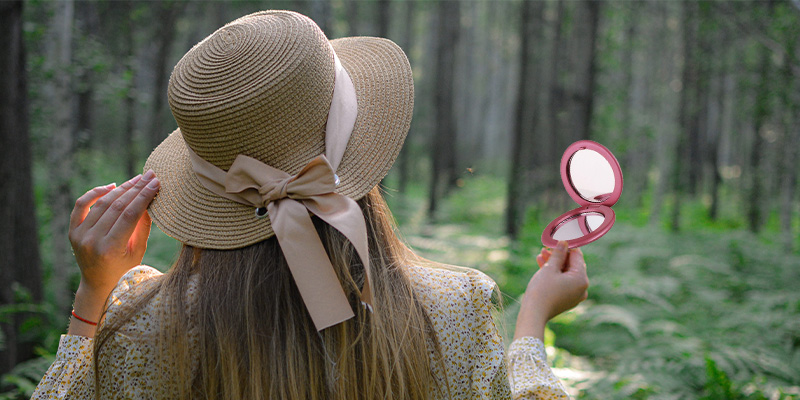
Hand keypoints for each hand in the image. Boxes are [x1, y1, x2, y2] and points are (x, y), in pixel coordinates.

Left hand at [68, 170, 159, 317]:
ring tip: (136, 179)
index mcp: (111, 248)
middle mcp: (92, 240)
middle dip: (135, 188)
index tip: (156, 183)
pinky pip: (81, 205)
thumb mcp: (138, 252)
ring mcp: (80, 235)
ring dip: (121, 188)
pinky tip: (111, 186)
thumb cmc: (124, 270)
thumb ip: (143, 226)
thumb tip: (150, 199)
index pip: (130, 214)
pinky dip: (95, 193)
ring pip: (102, 203)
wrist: (98, 284)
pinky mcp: (72, 231)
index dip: (144, 196)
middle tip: (149, 176)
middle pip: (117, 206)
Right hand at [514, 241, 588, 340]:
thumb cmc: (542, 290)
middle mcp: (582, 288)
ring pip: (566, 274)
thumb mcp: (550, 268)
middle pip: (572, 265)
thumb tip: (564, 242)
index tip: (557, 239)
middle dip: (558, 256)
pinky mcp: (567, 300)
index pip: (577, 256)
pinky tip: (542, 266)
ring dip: (554, 264)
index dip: (566, 246)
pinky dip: (555, 275)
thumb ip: (558, 253)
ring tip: (541, 255)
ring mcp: (575, 295)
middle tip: (546, 247)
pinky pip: (563, 283)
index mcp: (582, 279)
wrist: (534, 314)